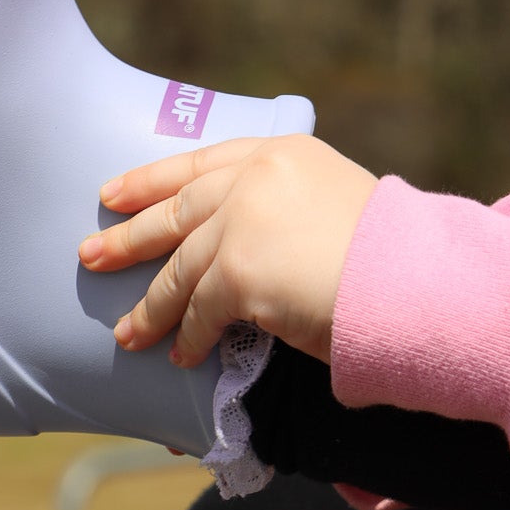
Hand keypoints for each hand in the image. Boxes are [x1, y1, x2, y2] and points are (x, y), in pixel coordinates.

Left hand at [77, 134, 376, 367]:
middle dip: (128, 237)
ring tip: (127, 333)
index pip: (200, 162)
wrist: (418, 281)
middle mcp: (256, 179)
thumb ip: (286, 208)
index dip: (151, 179)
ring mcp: (243, 222)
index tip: (113, 193)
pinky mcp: (240, 271)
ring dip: (152, 307)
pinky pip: (201, 311)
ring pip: (181, 269)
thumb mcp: (333, 205)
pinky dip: (188, 337)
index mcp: (281, 154)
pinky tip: (179, 356)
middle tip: (91, 257)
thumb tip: (246, 240)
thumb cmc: (387, 255)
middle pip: (176, 210)